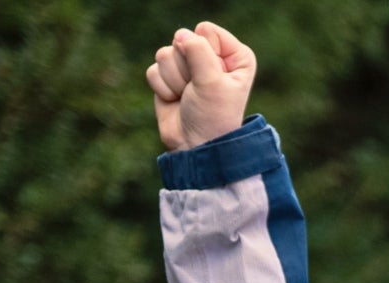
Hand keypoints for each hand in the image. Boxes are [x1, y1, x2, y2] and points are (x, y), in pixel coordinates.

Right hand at [147, 22, 255, 152]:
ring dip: (174, 80)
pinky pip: (153, 69)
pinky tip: (175, 100)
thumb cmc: (213, 115)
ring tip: (188, 96)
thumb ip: (199, 51)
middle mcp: (212, 57)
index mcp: (235, 56)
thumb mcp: (212, 82)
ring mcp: (189, 66)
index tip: (212, 79)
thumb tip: (182, 35)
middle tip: (198, 91)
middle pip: (183, 39)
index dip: (204, 54)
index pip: (207, 31)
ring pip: (165, 53)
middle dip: (185, 68)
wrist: (195, 144)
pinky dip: (162, 87)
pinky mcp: (168, 76)